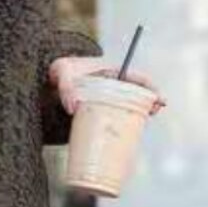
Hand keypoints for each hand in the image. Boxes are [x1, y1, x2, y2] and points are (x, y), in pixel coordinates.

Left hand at [47, 56, 167, 116]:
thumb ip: (66, 86)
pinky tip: (128, 136)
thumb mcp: (62, 70)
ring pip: (128, 106)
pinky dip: (124, 125)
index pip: (133, 76)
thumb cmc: (60, 72)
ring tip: (146, 122)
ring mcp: (107, 99)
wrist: (50, 82)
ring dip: (140, 115)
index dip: (149, 86)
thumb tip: (72, 108)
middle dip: (149, 102)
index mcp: (109, 71)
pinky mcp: (100, 112)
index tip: (157, 97)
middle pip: (136, 93)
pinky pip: (116, 117)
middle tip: (155, 111)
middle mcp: (112, 86)